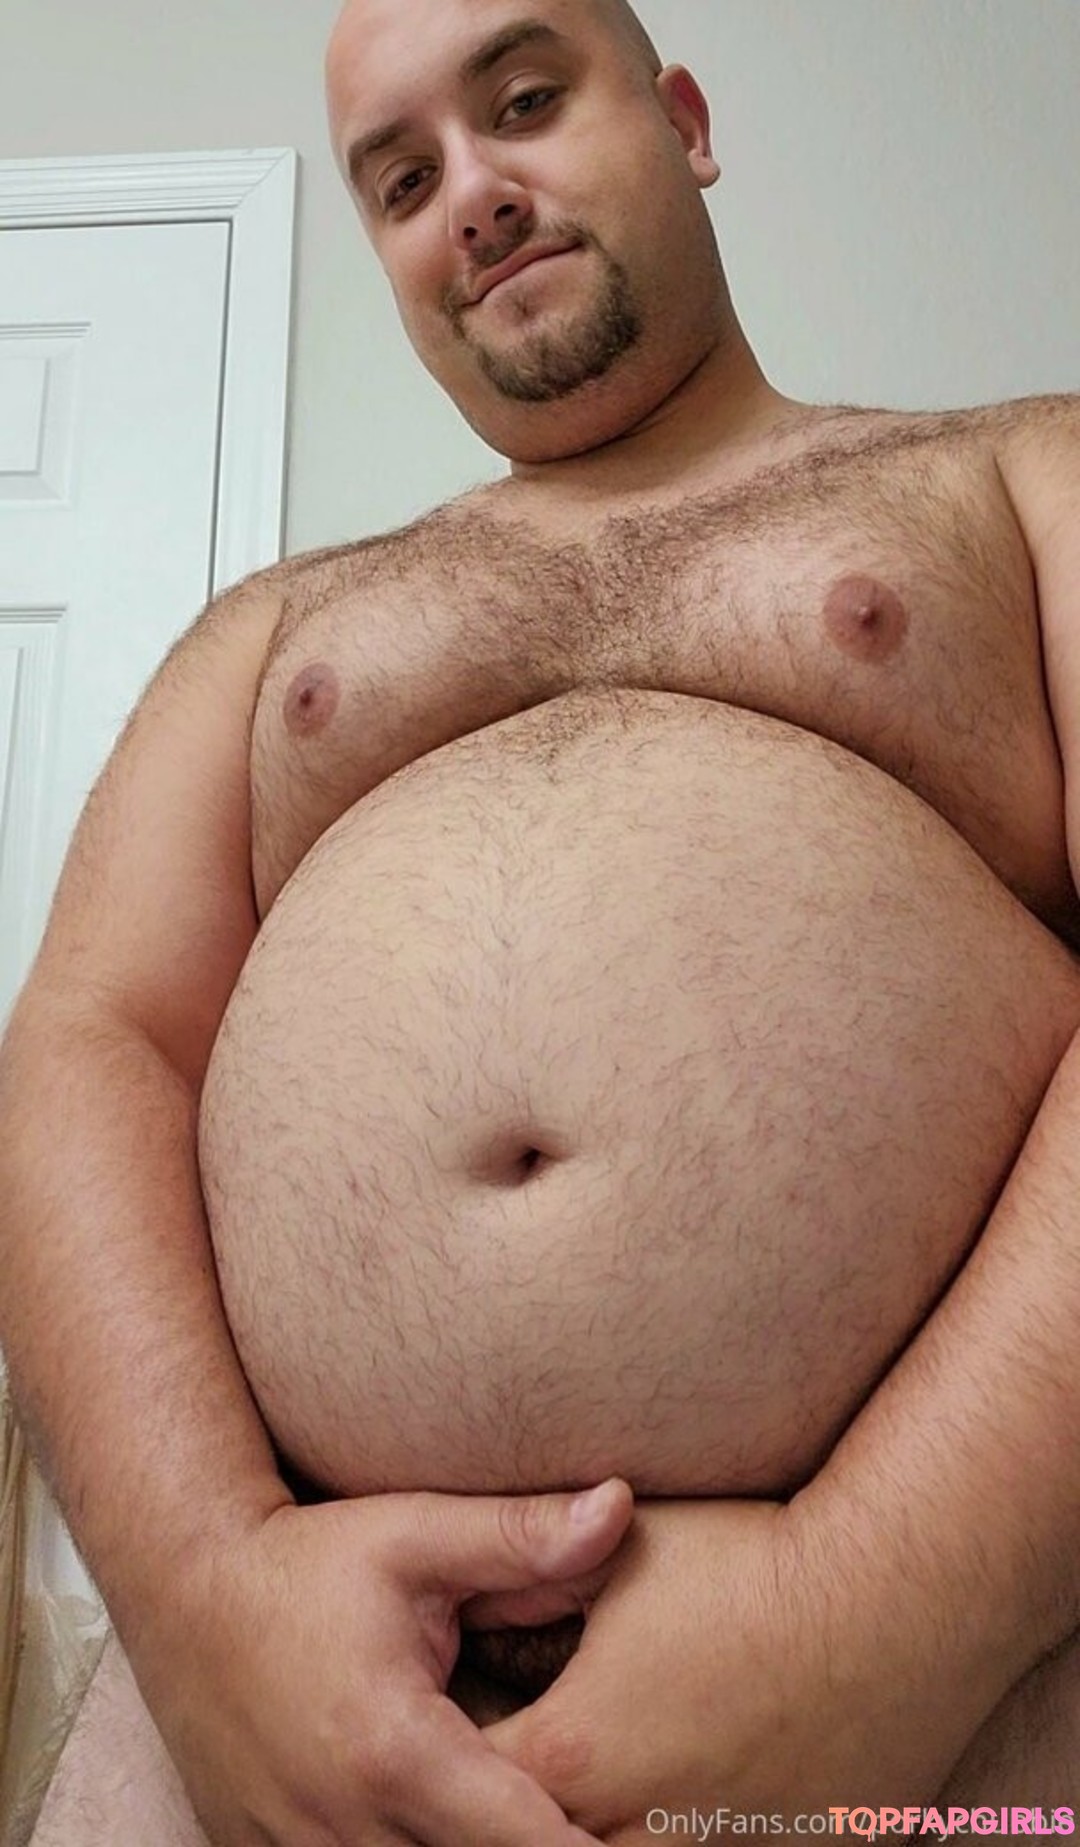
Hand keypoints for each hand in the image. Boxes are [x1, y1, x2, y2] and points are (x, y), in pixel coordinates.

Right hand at [128, 1481, 632, 1845]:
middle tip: (598, 1832)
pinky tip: (436, 1827)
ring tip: (517, 1821)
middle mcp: (344, 1822)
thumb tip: (620, 1509)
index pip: (520, 1838)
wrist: (184, 1588)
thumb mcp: (415, 1536)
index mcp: (396, 1748)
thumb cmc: (308, 1560)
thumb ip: (521, 1536)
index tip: (639, 1842)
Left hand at [482, 1498, 964, 1840]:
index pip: (476, 1782)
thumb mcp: (622, 1554)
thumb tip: (478, 1584)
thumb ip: (537, 1579)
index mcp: (579, 1749)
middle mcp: (635, 1825)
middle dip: (523, 1805)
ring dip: (597, 1826)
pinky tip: (684, 1784)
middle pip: (538, 1839)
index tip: (463, 1723)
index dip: (463, 1754)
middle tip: (535, 1757)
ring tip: (613, 1770)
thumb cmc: (753, 1561)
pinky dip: (674, 1835)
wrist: (895, 1598)